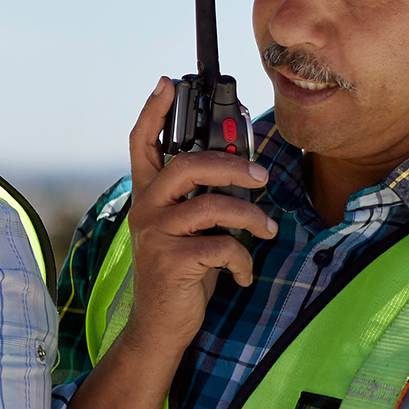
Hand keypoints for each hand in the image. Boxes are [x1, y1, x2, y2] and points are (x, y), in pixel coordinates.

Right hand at [120, 79, 277, 360]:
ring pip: (212, 206)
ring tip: (267, 229)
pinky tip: (243, 275)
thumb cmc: (183, 271)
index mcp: (148, 196)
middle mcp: (146, 209)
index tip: (166, 82)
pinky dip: (243, 260)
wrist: (161, 326)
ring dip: (251, 216)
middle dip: (231, 165)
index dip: (152, 112)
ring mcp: (156, 234)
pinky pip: (222, 246)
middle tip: (260, 175)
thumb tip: (245, 168)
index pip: (141, 144)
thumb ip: (203, 199)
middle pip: (187, 165)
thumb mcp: (190, 229)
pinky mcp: (172, 260)